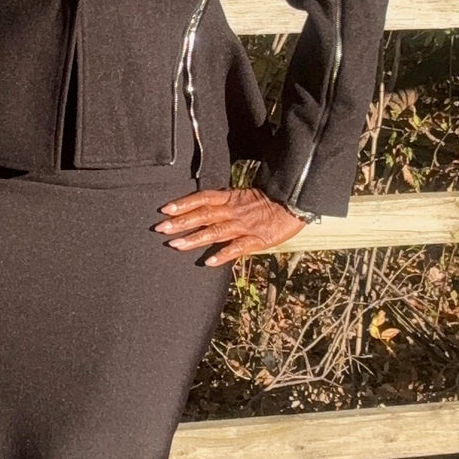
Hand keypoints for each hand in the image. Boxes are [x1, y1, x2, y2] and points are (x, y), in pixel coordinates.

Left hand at [153, 187, 305, 264]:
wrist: (298, 200)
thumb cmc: (273, 199)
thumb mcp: (247, 196)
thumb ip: (229, 202)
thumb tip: (210, 209)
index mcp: (232, 197)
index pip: (203, 198)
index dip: (184, 203)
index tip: (165, 209)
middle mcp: (234, 210)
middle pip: (203, 214)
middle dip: (181, 222)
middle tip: (160, 228)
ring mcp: (244, 225)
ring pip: (215, 231)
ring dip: (194, 238)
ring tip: (176, 245)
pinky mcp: (256, 239)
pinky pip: (237, 247)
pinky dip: (222, 254)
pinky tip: (208, 262)